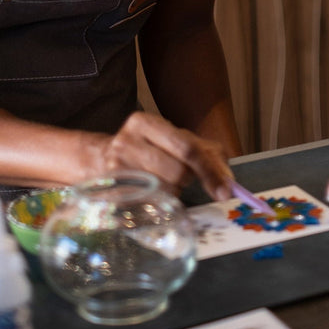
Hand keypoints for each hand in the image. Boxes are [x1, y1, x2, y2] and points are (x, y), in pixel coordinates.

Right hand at [98, 111, 233, 201]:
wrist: (101, 158)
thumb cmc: (151, 149)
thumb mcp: (178, 141)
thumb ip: (208, 155)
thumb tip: (227, 183)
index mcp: (145, 122)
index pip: (187, 148)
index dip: (210, 171)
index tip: (225, 191)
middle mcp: (126, 141)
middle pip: (177, 172)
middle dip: (187, 179)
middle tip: (180, 176)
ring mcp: (114, 168)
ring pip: (164, 191)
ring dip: (172, 193)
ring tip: (161, 182)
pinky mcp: (110, 193)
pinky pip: (149, 206)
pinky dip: (158, 205)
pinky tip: (151, 194)